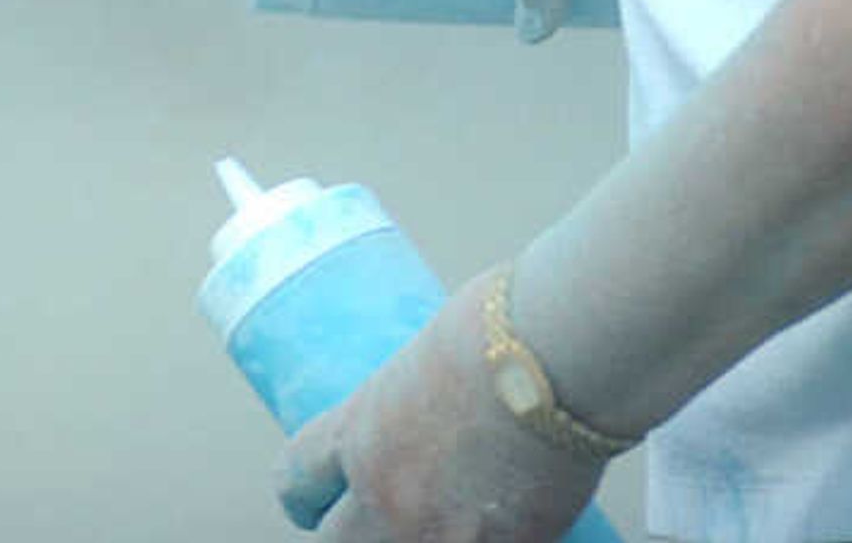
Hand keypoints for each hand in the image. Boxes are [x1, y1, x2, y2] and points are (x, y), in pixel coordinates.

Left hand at [277, 272, 606, 542]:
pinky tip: (505, 533)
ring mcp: (441, 532)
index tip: (308, 504)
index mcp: (355, 430)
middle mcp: (384, 491)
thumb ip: (428, 395)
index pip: (298, 479)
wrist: (554, 360)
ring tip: (440, 529)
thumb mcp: (432, 356)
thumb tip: (451, 398)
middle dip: (348, 535)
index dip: (301, 496)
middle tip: (365, 528)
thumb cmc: (497, 330)